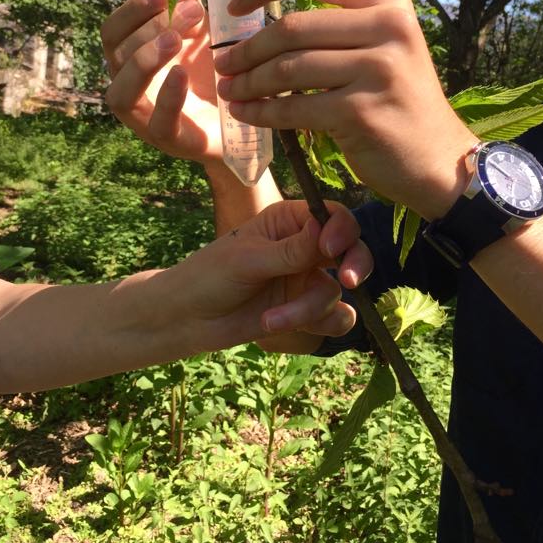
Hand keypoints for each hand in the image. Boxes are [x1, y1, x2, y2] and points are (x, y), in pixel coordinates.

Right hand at [101, 0, 223, 164]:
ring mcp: (144, 118)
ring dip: (144, 60)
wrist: (242, 125)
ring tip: (176, 40)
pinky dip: (167, 97)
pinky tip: (183, 74)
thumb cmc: (212, 78)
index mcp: (130, 60)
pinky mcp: (169, 141)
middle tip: (193, 13)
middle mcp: (129, 88)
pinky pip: (157, 122)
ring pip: (121, 92)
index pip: (113, 30)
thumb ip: (192, 9)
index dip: (133, 8)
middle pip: (117, 54)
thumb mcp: (204, 37)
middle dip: (151, 27)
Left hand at [165, 199, 372, 348]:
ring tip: (272, 320)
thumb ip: (290, 250)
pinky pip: (335, 317)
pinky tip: (279, 326)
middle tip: (346, 281)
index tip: (329, 250)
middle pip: (352, 250)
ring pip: (337, 292)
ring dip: (309, 309)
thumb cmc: (209, 276)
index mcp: (289, 221)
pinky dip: (315, 325)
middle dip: (355, 265)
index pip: (332, 216)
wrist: (188, 319)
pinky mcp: (305, 312)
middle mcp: (305, 248)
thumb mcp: (248, 259)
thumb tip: (325, 227)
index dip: (341, 231)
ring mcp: (306, 281)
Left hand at [213, 0, 478, 219]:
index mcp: (388, 0)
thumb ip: (340, 24)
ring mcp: (378, 69)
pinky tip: (247, 115)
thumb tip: (266, 12)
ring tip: (229, 91)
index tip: (234, 9)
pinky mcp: (362, 112)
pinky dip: (262, 113)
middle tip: (222, 64)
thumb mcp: (384, 45)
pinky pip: (294, 109)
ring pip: (288, 69)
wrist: (439, 160)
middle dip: (247, 49)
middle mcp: (389, 27)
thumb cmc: (399, 100)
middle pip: (292, 26)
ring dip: (248, 82)